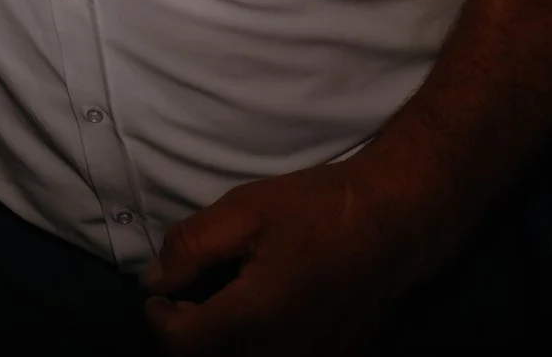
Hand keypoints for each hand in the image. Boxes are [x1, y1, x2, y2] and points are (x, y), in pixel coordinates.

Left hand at [142, 162, 418, 355]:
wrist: (396, 221)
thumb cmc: (321, 209)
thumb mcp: (244, 210)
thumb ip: (191, 247)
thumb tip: (155, 280)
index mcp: (256, 317)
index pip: (184, 346)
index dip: (159, 321)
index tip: (158, 297)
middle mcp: (283, 352)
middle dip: (189, 337)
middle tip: (186, 300)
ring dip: (221, 345)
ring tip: (220, 307)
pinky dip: (255, 347)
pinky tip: (258, 315)